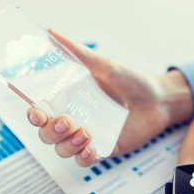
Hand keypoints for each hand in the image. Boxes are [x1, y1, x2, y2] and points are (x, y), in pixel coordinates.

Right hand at [27, 29, 192, 166]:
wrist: (159, 99)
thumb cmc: (131, 80)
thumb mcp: (104, 65)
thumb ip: (78, 53)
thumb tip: (51, 32)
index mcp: (70, 100)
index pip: (41, 113)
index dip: (34, 116)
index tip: (38, 113)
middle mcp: (75, 120)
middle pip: (47, 135)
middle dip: (51, 131)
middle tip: (68, 121)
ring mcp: (88, 137)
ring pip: (62, 150)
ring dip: (68, 145)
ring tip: (86, 133)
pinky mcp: (104, 149)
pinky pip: (85, 161)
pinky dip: (84, 158)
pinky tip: (91, 149)